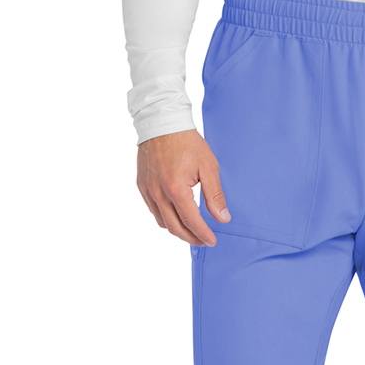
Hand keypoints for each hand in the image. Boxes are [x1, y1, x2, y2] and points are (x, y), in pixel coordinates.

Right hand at [136, 129, 230, 245]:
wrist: (162, 123)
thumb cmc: (187, 142)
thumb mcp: (208, 167)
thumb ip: (215, 195)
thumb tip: (222, 218)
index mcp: (176, 189)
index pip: (192, 222)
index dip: (203, 234)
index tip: (212, 241)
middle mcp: (158, 194)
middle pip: (175, 228)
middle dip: (191, 238)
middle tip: (204, 241)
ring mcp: (148, 191)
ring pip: (162, 222)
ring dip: (177, 231)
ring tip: (192, 231)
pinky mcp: (142, 186)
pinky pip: (153, 211)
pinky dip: (165, 219)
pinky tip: (176, 216)